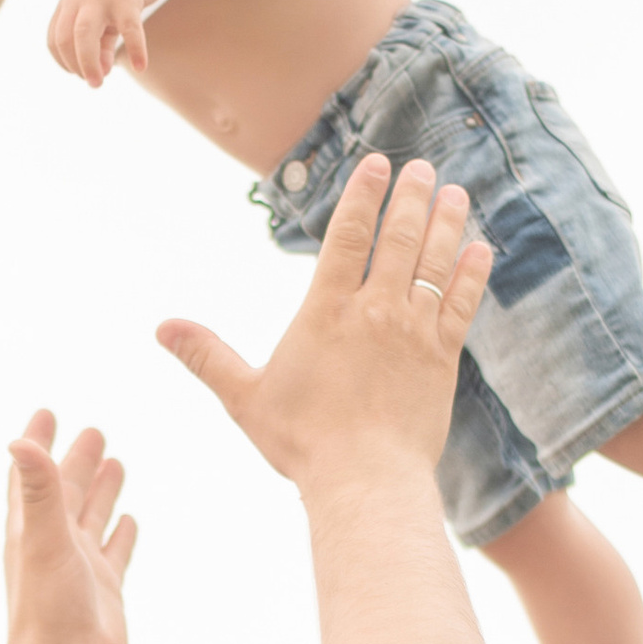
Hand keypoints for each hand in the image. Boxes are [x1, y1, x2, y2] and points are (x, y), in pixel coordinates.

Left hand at [3, 411, 135, 643]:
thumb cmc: (48, 609)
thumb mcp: (43, 538)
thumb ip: (37, 489)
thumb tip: (18, 441)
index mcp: (31, 530)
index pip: (32, 476)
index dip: (37, 443)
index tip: (47, 412)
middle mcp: (53, 546)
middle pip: (66, 492)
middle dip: (77, 461)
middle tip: (94, 431)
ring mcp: (79, 569)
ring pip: (91, 519)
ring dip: (101, 492)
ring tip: (116, 462)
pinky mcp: (103, 592)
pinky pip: (113, 554)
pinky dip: (120, 534)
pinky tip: (129, 521)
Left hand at [47, 0, 167, 88]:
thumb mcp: (105, 18)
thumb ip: (101, 44)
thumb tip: (102, 71)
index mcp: (69, 3)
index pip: (55, 40)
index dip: (66, 62)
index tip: (84, 73)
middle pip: (65, 39)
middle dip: (76, 66)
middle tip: (93, 83)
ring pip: (85, 34)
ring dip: (88, 63)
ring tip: (99, 82)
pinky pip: (129, 29)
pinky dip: (134, 50)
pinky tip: (140, 66)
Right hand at [156, 158, 492, 489]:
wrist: (365, 479)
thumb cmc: (302, 442)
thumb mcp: (244, 397)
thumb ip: (207, 356)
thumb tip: (162, 328)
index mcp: (326, 311)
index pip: (348, 235)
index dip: (362, 194)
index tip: (376, 163)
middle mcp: (374, 311)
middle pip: (399, 237)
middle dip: (411, 197)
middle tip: (423, 168)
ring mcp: (413, 332)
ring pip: (435, 262)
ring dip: (446, 223)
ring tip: (456, 192)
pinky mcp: (441, 359)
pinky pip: (461, 305)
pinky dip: (471, 273)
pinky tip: (480, 249)